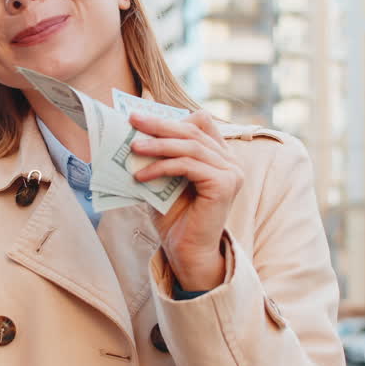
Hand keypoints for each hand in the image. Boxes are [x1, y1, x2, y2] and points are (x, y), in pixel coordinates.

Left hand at [128, 110, 242, 290]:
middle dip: (160, 123)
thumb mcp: (164, 178)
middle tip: (133, 119)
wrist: (186, 252)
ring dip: (158, 144)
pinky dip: (162, 166)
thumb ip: (160, 155)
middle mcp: (231, 161)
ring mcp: (231, 172)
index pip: (200, 122)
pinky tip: (141, 175)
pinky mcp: (225, 184)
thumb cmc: (174, 217)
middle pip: (193, 129)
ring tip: (133, 148)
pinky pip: (189, 165)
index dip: (172, 116)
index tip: (143, 114)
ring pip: (190, 145)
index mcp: (219, 155)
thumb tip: (134, 130)